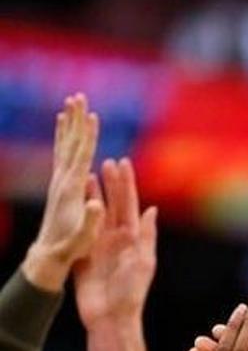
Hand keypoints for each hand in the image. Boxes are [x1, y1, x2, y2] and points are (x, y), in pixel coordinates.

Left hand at [22, 93, 103, 291]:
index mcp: (71, 189)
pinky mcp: (59, 185)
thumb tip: (96, 202)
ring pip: (64, 145)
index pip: (82, 156)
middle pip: (71, 143)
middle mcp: (62, 180)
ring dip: (69, 124)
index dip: (88, 136)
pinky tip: (65, 130)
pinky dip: (65, 139)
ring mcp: (58, 182)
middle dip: (76, 120)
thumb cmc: (71, 247)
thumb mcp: (83, 237)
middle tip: (77, 97)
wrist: (48, 254)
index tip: (92, 115)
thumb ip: (90, 220)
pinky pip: (62, 155)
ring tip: (69, 104)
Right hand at [73, 157, 157, 328]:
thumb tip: (152, 209)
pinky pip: (80, 230)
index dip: (127, 184)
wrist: (110, 316)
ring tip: (89, 173)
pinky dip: (78, 215)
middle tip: (106, 160)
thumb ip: (146, 235)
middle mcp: (118, 238)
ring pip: (96, 214)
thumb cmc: (131, 292)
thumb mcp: (143, 262)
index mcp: (134, 238)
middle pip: (114, 204)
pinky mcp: (84, 254)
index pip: (130, 204)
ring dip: (93, 195)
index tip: (124, 163)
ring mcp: (100, 245)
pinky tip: (74, 201)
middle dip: (111, 183)